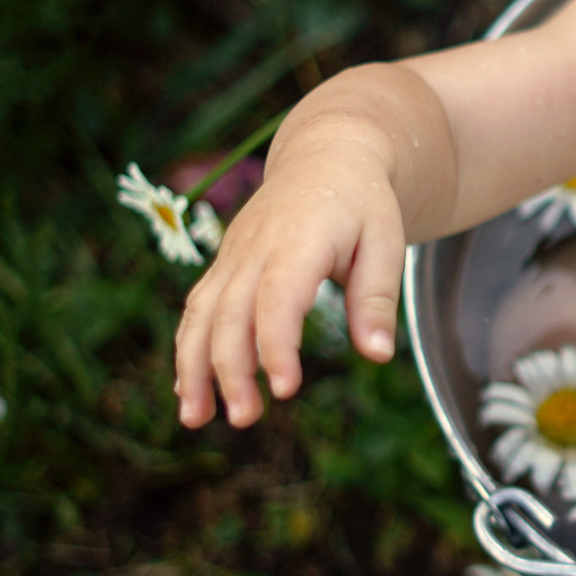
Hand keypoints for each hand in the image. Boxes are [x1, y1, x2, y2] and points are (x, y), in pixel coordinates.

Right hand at [172, 141, 405, 427]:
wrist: (327, 155)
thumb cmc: (364, 203)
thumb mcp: (386, 242)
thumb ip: (376, 299)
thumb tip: (378, 356)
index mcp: (298, 240)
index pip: (277, 299)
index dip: (276, 345)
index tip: (286, 389)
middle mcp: (255, 248)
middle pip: (229, 314)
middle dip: (231, 371)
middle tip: (245, 420)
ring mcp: (233, 256)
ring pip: (201, 314)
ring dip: (194, 368)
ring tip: (197, 420)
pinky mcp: (224, 266)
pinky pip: (197, 309)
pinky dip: (188, 350)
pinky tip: (190, 393)